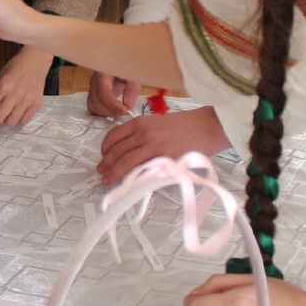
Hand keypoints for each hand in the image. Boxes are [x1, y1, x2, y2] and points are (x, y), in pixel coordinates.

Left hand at [0, 47, 51, 127]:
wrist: (35, 61)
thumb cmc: (15, 67)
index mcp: (2, 86)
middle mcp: (15, 94)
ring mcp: (27, 100)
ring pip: (11, 122)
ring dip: (3, 121)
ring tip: (2, 114)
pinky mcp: (37, 103)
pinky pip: (24, 120)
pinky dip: (17, 119)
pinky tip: (14, 113)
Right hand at [85, 70, 140, 116]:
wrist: (122, 63)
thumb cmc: (128, 67)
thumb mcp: (133, 76)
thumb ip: (131, 90)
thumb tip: (128, 107)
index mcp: (103, 73)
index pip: (104, 92)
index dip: (113, 104)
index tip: (125, 110)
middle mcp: (95, 80)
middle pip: (96, 100)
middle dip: (110, 110)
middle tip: (124, 112)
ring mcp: (92, 87)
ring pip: (92, 105)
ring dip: (106, 112)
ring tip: (119, 112)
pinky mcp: (94, 93)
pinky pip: (93, 106)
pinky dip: (102, 112)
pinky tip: (113, 111)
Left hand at [97, 106, 229, 184]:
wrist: (205, 127)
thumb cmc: (183, 126)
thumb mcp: (157, 123)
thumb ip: (141, 135)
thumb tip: (126, 151)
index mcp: (140, 122)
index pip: (114, 135)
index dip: (105, 147)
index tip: (102, 155)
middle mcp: (143, 132)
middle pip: (117, 150)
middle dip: (106, 162)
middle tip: (100, 171)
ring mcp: (153, 146)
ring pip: (126, 161)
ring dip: (113, 172)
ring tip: (106, 179)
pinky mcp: (163, 159)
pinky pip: (142, 170)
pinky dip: (132, 177)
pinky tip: (127, 182)